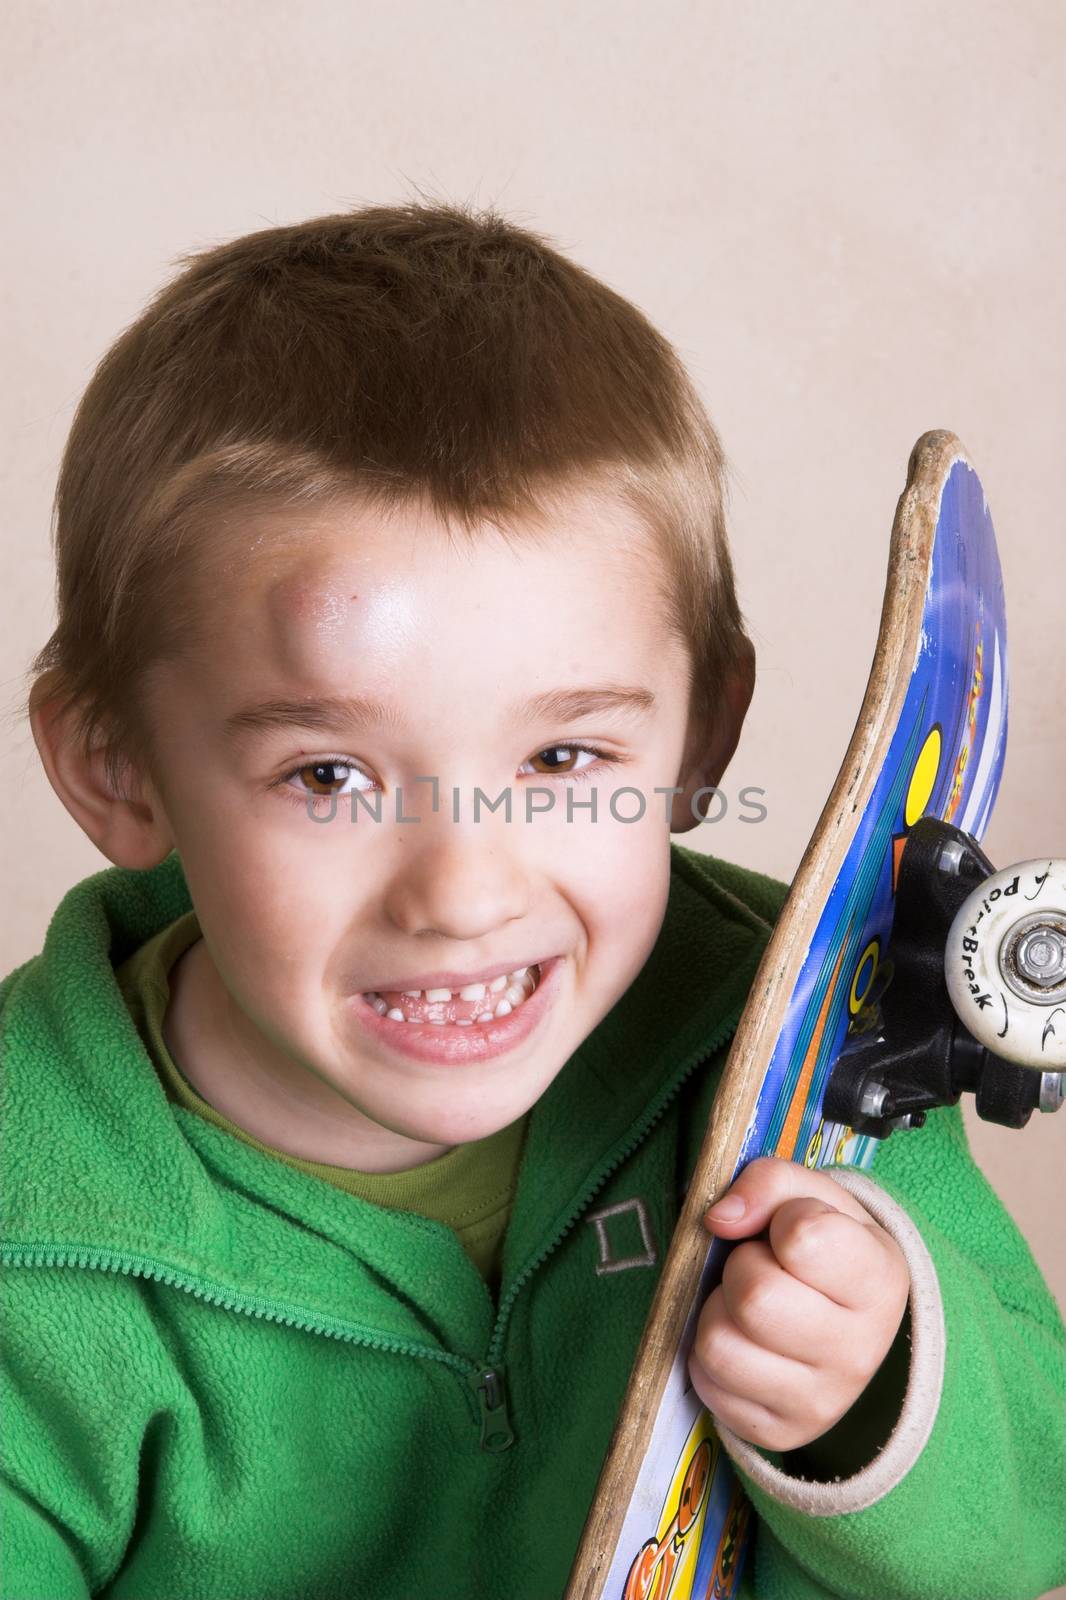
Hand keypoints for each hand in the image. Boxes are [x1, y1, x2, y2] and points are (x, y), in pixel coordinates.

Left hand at [688, 1156, 910, 1452]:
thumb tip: (719, 1218)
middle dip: (743, 1267)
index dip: (780, 1220)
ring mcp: (821, 1403)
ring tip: (750, 1308)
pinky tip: (744, 1342)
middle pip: (754, 1296)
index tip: (790, 1231)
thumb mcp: (812, 1196)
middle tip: (763, 1268)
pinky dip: (710, 1355)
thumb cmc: (826, 1247)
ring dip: (719, 1311)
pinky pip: (706, 1382)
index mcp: (880, 1282)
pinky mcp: (778, 1432)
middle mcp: (859, 1352)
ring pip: (719, 1344)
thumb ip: (768, 1181)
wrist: (848, 1323)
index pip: (804, 1237)